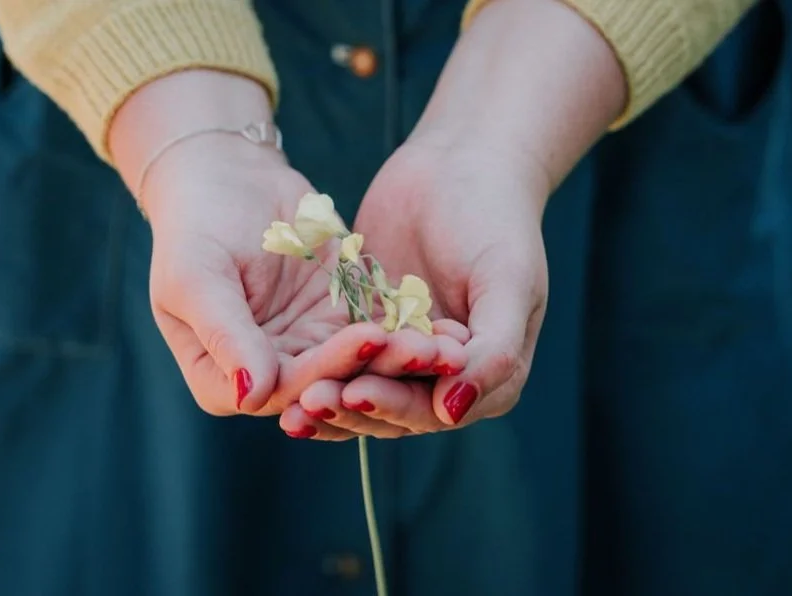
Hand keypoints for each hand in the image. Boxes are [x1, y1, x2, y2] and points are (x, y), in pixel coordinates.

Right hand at [110, 71, 467, 417]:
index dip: (325, 372)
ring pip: (365, 363)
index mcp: (226, 380)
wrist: (229, 177)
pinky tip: (449, 326)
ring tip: (449, 345)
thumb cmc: (196, 225)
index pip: (282, 390)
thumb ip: (224, 335)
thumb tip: (253, 396)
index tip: (365, 341)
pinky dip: (413, 329)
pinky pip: (382, 329)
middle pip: (332, 383)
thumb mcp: (196, 277)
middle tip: (428, 353)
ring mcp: (312, 349)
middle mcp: (274, 374)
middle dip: (381, 369)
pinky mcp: (344, 321)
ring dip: (406, 356)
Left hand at [277, 136, 548, 437]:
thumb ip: (495, 349)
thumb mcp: (509, 281)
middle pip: (395, 409)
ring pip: (364, 388)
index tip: (355, 391)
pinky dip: (317, 366)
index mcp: (490, 377)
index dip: (396, 406)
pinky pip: (341, 355)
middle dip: (353, 406)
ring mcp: (407, 355)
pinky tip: (283, 370)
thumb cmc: (495, 218)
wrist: (460, 162)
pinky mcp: (372, 329)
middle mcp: (449, 377)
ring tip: (289, 400)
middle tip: (309, 399)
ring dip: (330, 396)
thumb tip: (454, 410)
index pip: (437, 409)